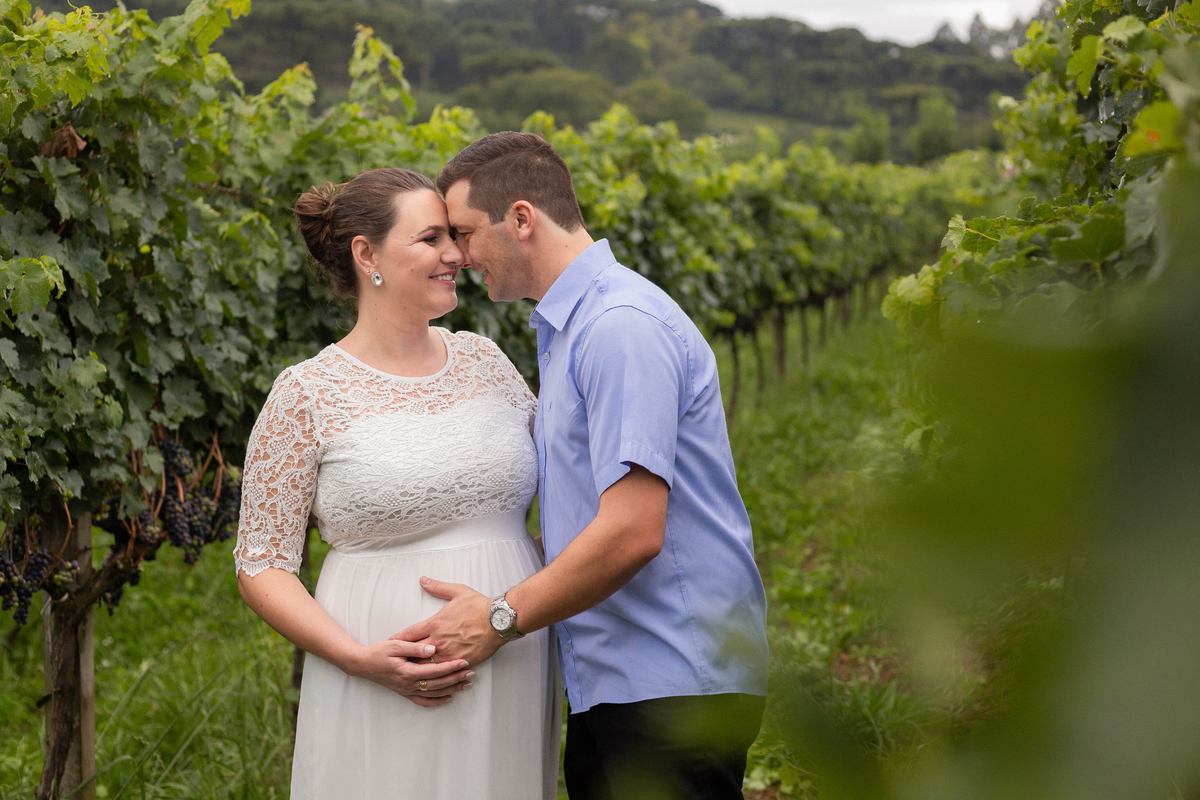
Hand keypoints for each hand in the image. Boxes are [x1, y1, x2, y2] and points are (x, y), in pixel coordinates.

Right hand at [348, 639, 473, 707]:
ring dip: (451, 689)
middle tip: (471, 673)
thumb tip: (433, 649)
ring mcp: (407, 690)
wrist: (363, 664)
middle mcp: (408, 684)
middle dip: (456, 678)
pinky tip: (448, 698)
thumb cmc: (379, 652)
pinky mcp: (405, 692)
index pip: (434, 671)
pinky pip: (423, 701)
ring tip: (466, 684)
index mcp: (407, 672)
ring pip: (433, 693)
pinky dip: (437, 701)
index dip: (451, 667)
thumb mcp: (395, 645)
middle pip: (438, 684)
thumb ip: (415, 647)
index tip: (464, 662)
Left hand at [390, 577, 504, 667]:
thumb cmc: (479, 606)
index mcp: (434, 623)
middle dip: (404, 657)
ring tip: (409, 673)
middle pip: (413, 653)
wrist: (498, 621)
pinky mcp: (459, 662)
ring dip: (417, 668)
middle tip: (395, 662)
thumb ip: (438, 587)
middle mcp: (438, 640)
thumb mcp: (458, 591)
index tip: (390, 643)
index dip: (397, 639)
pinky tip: (431, 678)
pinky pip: (443, 672)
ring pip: (426, 666)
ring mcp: (448, 653)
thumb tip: (424, 580)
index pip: (409, 634)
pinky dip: (436, 675)